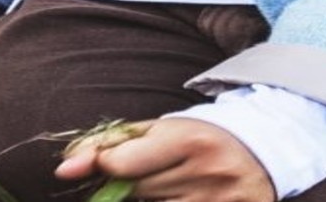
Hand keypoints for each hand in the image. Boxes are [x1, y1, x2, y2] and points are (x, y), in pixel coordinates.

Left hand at [55, 119, 276, 201]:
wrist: (261, 153)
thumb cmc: (197, 139)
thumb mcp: (159, 130)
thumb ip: (110, 143)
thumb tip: (63, 169)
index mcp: (189, 140)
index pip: (121, 165)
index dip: (105, 166)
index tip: (109, 164)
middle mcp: (208, 173)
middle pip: (136, 193)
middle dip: (131, 187)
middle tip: (151, 175)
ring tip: (169, 188)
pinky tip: (179, 198)